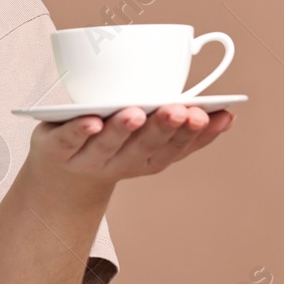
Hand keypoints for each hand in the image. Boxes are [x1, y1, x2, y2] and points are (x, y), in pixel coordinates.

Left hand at [29, 104, 234, 188]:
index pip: (175, 148)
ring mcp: (89, 157)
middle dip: (164, 128)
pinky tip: (91, 120)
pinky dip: (80, 130)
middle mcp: (121, 162)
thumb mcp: (148, 138)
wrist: (60, 172)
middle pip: (145, 146)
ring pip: (109, 143)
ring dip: (124, 128)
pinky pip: (69, 139)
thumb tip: (226, 112)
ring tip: (137, 112)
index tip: (208, 115)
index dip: (193, 135)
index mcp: (148, 158)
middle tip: (179, 110)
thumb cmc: (112, 142)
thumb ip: (179, 124)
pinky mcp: (57, 149)